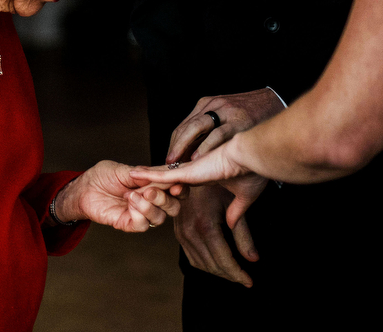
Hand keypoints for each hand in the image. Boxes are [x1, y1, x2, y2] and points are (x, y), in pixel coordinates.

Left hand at [54, 160, 180, 232]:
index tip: (176, 185)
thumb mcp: (123, 170)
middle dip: (166, 199)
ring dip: (148, 206)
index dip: (180, 188)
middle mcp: (150, 201)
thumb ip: (143, 174)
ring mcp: (140, 213)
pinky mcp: (128, 223)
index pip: (176, 189)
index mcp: (153, 185)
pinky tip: (128, 204)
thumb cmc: (102, 176)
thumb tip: (163, 173)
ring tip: (132, 195)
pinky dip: (139, 214)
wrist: (84, 188)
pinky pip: (143, 225)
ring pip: (160, 218)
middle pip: (173, 207)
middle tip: (149, 191)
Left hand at [130, 138, 270, 231]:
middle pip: (167, 181)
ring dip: (146, 182)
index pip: (181, 184)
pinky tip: (134, 174)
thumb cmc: (253, 172)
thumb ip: (235, 211)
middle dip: (151, 187)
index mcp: (203, 177)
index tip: (157, 195)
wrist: (254, 156)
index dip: (169, 190)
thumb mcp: (244, 197)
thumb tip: (232, 225)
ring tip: (128, 183)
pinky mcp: (188, 170)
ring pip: (161, 178)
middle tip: (134, 189)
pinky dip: (149, 175)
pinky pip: (164, 175)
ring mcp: (188, 170)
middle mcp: (193, 172)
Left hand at [167, 88, 285, 163]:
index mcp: (207, 104)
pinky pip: (217, 134)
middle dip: (176, 146)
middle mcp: (214, 105)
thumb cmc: (250, 114)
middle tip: (168, 164)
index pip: (184, 125)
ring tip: (179, 164)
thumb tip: (192, 154)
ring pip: (197, 127)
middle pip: (187, 126)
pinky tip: (199, 159)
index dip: (175, 144)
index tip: (170, 160)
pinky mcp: (239, 121)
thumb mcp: (226, 114)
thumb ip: (210, 129)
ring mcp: (226, 112)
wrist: (275, 101)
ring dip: (185, 147)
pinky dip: (206, 147)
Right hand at [172, 184, 258, 287]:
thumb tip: (253, 260)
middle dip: (230, 275)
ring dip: (217, 271)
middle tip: (245, 279)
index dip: (238, 274)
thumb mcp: (231, 205)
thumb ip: (243, 235)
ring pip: (200, 264)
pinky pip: (191, 257)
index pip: (224, 260)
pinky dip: (205, 264)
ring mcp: (181, 232)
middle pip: (212, 266)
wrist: (190, 168)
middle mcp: (190, 232)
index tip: (250, 282)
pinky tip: (217, 263)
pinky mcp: (177, 232)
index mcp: (206, 226)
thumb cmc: (214, 182)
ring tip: (233, 273)